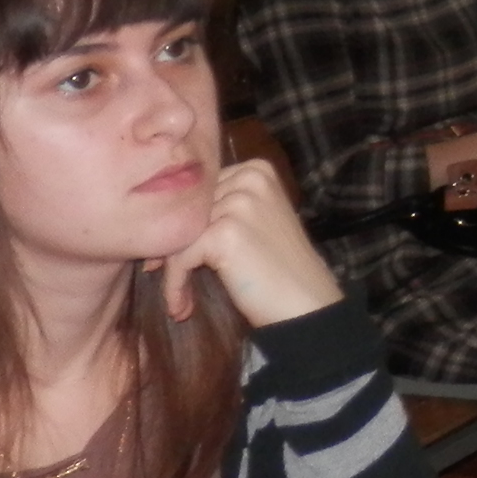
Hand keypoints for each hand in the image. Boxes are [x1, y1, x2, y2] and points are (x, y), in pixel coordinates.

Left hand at [158, 160, 343, 326]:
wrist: (307, 304)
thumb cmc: (282, 269)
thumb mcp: (258, 220)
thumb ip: (225, 206)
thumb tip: (169, 214)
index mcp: (257, 170)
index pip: (200, 190)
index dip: (184, 223)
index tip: (174, 255)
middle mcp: (249, 179)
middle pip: (186, 210)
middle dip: (172, 246)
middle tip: (169, 278)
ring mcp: (239, 204)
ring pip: (178, 233)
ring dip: (172, 271)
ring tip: (179, 301)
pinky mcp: (225, 233)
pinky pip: (180, 258)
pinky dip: (175, 285)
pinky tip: (181, 307)